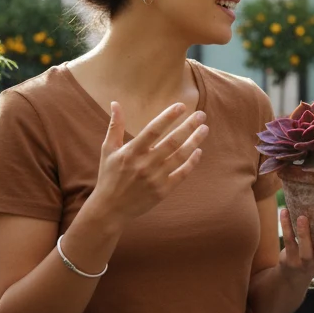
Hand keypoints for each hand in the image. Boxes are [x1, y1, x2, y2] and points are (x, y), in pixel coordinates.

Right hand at [87, 102, 208, 224]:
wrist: (110, 209)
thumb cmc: (109, 176)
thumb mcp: (108, 150)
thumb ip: (115, 126)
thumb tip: (115, 103)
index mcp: (131, 152)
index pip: (153, 130)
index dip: (168, 117)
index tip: (181, 106)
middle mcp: (144, 164)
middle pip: (172, 142)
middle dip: (189, 126)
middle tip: (201, 114)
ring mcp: (155, 179)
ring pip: (180, 157)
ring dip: (195, 141)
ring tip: (204, 129)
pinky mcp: (163, 191)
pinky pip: (182, 174)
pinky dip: (192, 162)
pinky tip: (198, 150)